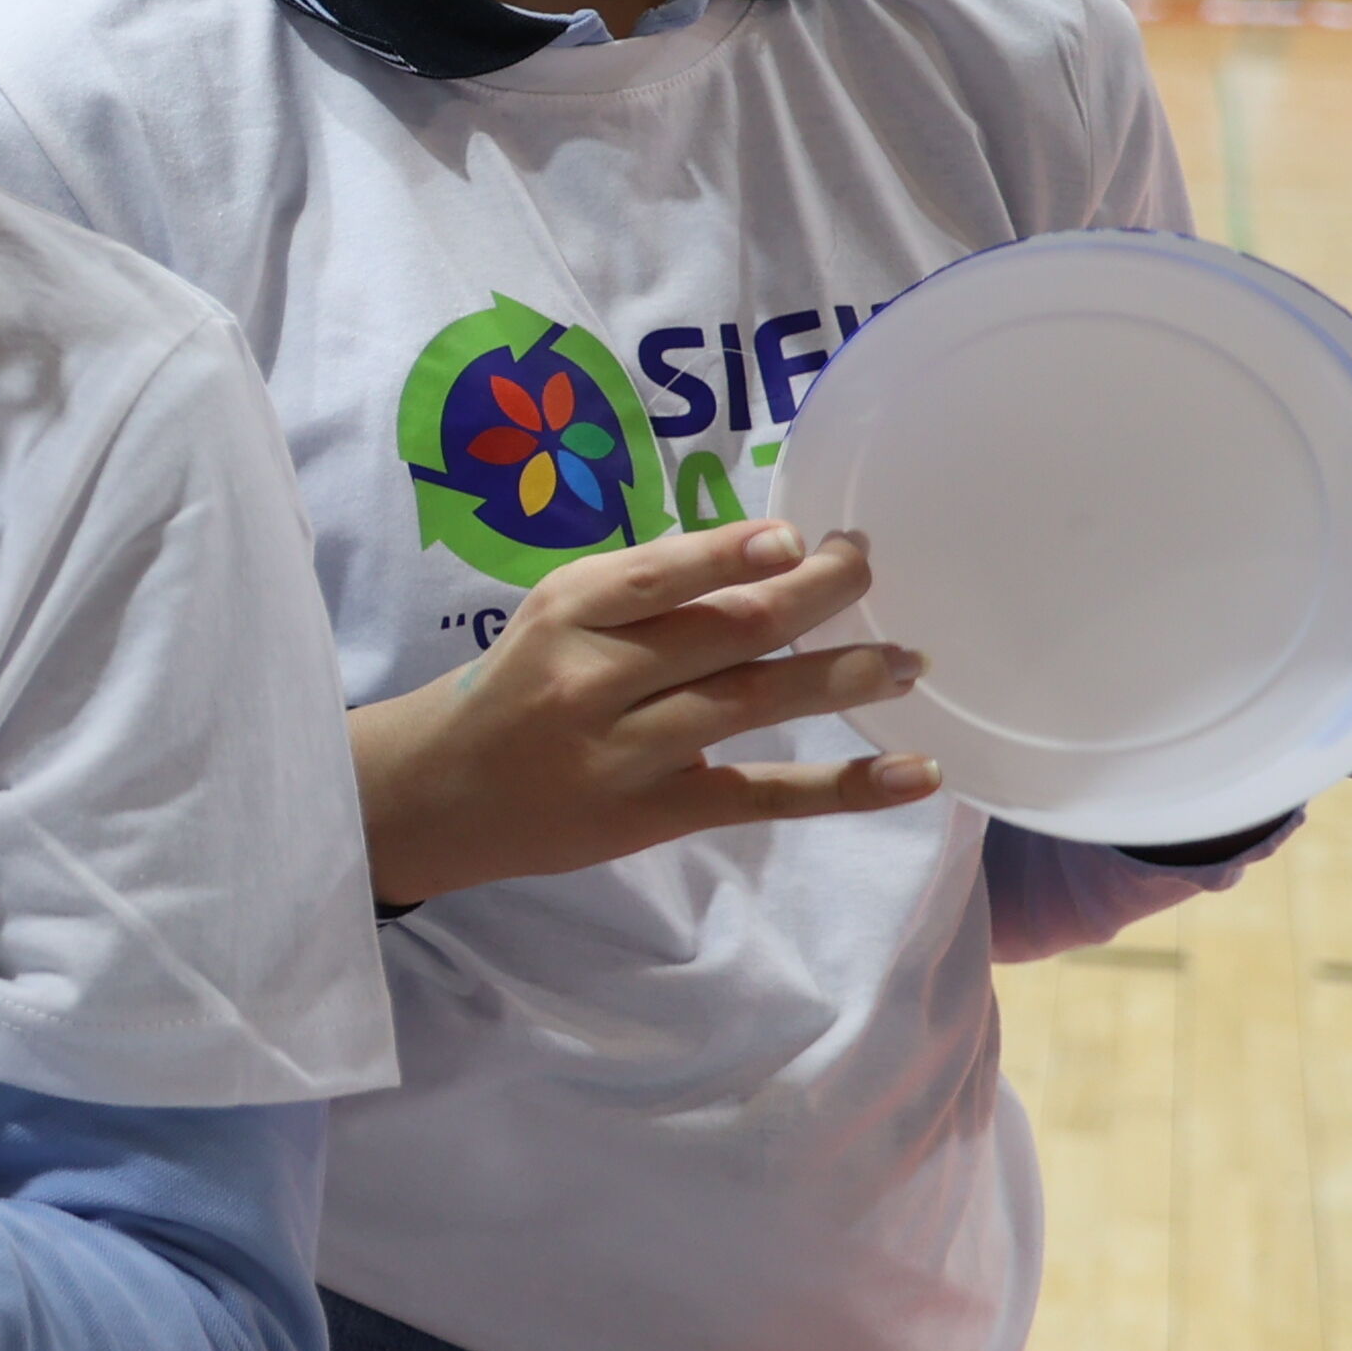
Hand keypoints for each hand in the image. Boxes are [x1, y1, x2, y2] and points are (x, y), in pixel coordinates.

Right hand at [353, 521, 936, 908]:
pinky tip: (916, 773)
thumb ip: (640, 589)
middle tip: (869, 567)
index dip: (736, 553)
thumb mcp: (553, 618)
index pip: (662, 573)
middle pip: (727, 628)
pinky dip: (846, 786)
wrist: (436, 797)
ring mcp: (628, 752)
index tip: (800, 536)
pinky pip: (764, 796)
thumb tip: (765, 557)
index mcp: (568, 612)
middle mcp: (596, 677)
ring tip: (909, 659)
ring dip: (843, 675)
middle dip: (816, 593)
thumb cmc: (511, 689)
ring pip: (752, 701)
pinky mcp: (656, 814)